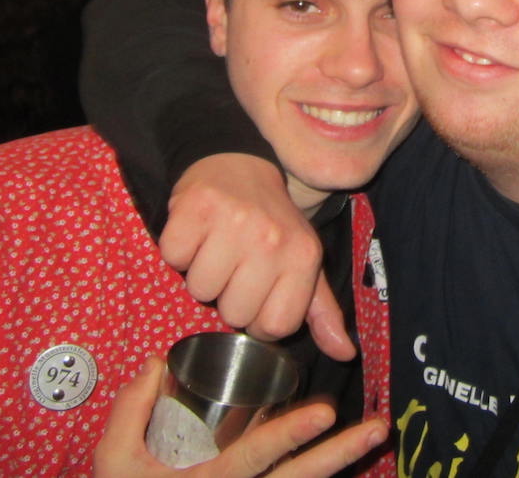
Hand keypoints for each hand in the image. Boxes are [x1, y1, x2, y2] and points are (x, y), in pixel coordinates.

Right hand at [94, 356, 388, 477]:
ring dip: (342, 462)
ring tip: (375, 433)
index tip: (325, 411)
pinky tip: (350, 454)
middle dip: (339, 455)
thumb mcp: (116, 463)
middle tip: (376, 429)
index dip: (290, 435)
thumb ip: (130, 412)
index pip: (256, 456)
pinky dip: (320, 471)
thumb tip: (157, 363)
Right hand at [160, 154, 355, 360]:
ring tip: (215, 248)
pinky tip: (197, 233)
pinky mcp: (196, 206)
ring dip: (201, 273)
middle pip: (233, 313)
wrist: (241, 165)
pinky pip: (173, 257)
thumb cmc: (273, 223)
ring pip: (199, 289)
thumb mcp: (303, 262)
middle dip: (227, 295)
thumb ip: (321, 312)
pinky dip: (179, 250)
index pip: (273, 326)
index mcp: (303, 256)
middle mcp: (272, 239)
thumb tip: (345, 354)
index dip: (257, 318)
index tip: (255, 293)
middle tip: (234, 264)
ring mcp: (233, 221)